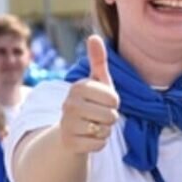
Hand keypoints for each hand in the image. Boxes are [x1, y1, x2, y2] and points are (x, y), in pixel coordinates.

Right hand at [59, 36, 119, 154]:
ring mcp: (67, 124)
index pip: (114, 98)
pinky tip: (88, 138)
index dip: (114, 103)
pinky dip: (99, 143)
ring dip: (105, 130)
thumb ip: (98, 61)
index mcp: (78, 87)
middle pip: (111, 116)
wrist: (71, 132)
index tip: (103, 102)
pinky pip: (98, 145)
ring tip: (93, 125)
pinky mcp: (69, 142)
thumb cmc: (91, 103)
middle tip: (98, 116)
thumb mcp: (97, 82)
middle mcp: (69, 104)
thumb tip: (94, 36)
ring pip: (105, 130)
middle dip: (111, 118)